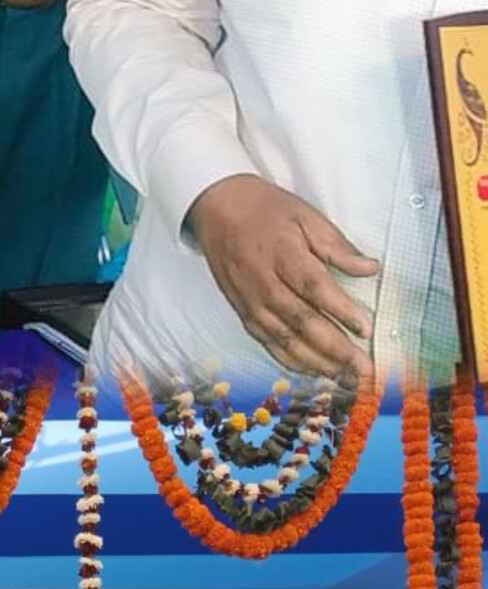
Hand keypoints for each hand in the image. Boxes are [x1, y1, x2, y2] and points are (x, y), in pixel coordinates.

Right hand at [186, 175, 377, 378]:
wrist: (215, 209)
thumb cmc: (265, 210)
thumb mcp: (305, 215)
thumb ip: (337, 246)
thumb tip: (371, 269)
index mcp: (282, 255)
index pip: (314, 288)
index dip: (341, 311)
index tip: (366, 329)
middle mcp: (264, 284)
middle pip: (302, 322)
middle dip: (335, 349)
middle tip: (364, 369)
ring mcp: (251, 302)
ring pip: (285, 339)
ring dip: (317, 362)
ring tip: (345, 378)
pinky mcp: (243, 312)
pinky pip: (268, 342)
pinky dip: (290, 360)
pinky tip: (313, 371)